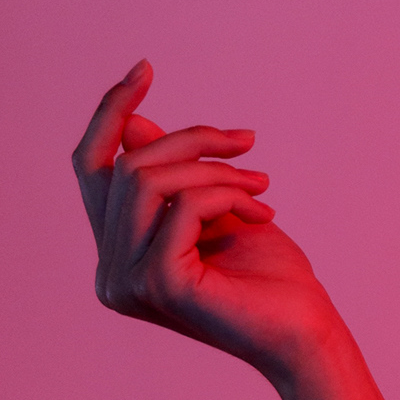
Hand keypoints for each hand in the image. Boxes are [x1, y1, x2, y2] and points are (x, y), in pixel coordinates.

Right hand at [73, 60, 340, 385]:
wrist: (308, 331)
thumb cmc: (270, 277)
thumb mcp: (215, 207)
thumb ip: (169, 173)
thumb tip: (131, 123)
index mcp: (117, 256)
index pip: (91, 169)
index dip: (111, 113)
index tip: (144, 68)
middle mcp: (111, 274)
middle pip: (125, 166)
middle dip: (191, 141)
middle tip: (246, 143)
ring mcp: (128, 283)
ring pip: (148, 179)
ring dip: (213, 169)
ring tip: (260, 183)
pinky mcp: (159, 284)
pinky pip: (181, 205)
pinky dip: (224, 195)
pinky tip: (261, 212)